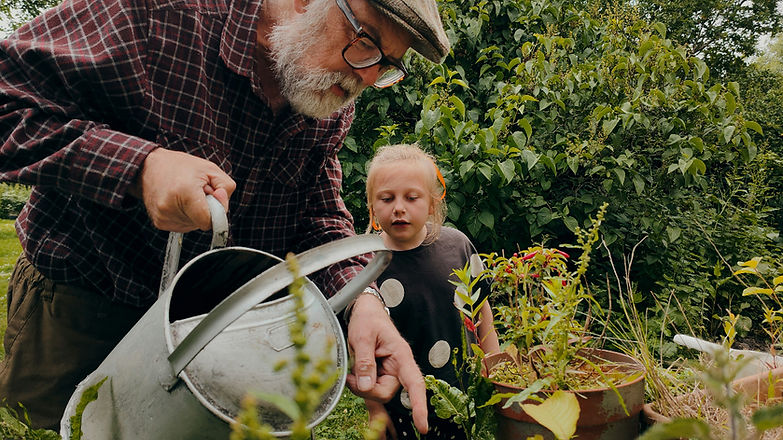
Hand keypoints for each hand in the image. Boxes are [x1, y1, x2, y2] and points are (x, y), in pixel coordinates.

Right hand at [132, 148, 235, 230]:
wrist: (149, 167)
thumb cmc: (181, 167)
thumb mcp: (210, 169)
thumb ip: (226, 188)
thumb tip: (223, 206)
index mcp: (185, 193)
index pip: (208, 221)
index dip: (216, 210)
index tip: (211, 197)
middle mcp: (170, 208)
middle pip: (202, 223)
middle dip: (205, 209)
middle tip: (195, 192)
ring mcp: (163, 217)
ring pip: (193, 226)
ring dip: (194, 213)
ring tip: (185, 195)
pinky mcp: (159, 223)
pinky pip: (183, 226)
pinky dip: (185, 216)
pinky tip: (178, 202)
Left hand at [345, 294, 427, 434]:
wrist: (366, 312)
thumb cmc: (368, 320)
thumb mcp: (362, 336)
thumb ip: (364, 361)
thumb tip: (365, 386)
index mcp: (401, 355)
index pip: (414, 383)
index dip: (419, 405)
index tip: (422, 426)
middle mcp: (399, 367)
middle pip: (385, 392)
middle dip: (365, 390)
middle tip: (349, 376)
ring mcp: (389, 372)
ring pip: (376, 392)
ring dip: (360, 386)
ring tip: (351, 369)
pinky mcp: (380, 375)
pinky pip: (372, 389)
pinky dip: (361, 386)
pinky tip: (355, 379)